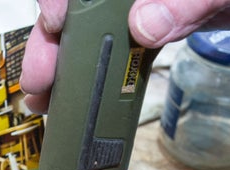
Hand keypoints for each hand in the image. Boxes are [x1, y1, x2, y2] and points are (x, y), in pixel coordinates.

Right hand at [22, 0, 229, 111]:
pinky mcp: (150, 23)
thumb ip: (190, 1)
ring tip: (45, 99)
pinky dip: (96, 71)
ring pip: (89, 31)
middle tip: (39, 82)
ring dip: (66, 64)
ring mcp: (138, 3)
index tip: (54, 24)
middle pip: (80, 8)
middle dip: (53, 43)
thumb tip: (144, 25)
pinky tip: (81, 96)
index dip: (63, 0)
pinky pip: (113, 47)